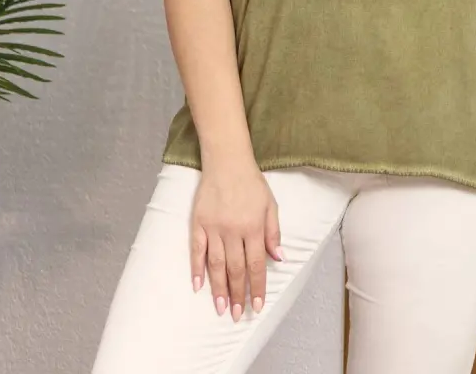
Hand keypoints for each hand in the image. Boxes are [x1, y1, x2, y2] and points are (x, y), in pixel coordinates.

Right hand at [190, 159, 282, 319]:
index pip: (256, 264)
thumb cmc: (251, 183)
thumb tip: (278, 259)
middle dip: (237, 294)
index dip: (257, 287)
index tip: (256, 307)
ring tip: (220, 309)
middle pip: (236, 269)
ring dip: (218, 289)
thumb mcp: (270, 205)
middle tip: (237, 315)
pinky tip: (197, 286)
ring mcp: (214, 227)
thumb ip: (274, 232)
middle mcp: (234, 230)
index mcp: (254, 227)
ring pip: (216, 264)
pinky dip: (196, 268)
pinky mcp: (198, 222)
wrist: (227, 161)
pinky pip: (196, 250)